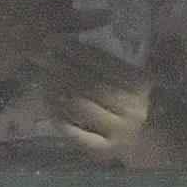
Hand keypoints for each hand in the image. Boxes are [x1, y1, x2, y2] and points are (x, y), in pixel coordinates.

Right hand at [0, 0, 94, 86]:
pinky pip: (33, 71)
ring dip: (71, 42)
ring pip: (51, 47)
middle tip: (110, 13)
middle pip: (59, 22)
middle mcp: (22, 28)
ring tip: (89, 40)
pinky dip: (47, 70)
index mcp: (14, 0)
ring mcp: (14, 53)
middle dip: (84, 17)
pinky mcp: (3, 70)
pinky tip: (56, 69)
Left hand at [31, 38, 152, 161]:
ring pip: (78, 106)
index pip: (104, 63)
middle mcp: (131, 108)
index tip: (58, 41)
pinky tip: (48, 102)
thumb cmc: (128, 99)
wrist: (142, 138)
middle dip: (62, 67)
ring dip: (56, 89)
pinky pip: (74, 132)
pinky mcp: (103, 150)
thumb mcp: (129, 76)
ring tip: (44, 76)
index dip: (78, 51)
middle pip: (88, 83)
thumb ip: (110, 58)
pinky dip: (58, 116)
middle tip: (44, 57)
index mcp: (139, 85)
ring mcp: (118, 131)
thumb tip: (75, 36)